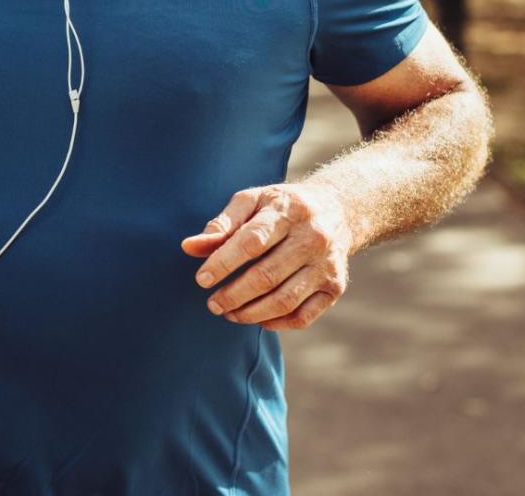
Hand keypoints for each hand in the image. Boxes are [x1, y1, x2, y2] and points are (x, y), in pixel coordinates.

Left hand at [180, 183, 352, 330]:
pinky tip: (257, 318)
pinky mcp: (336, 287)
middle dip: (233, 295)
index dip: (223, 263)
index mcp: (287, 211)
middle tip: (212, 304)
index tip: (201, 279)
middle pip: (267, 275)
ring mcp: (327, 265)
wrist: (336, 210)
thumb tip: (188, 247)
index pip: (252, 242)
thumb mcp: (251, 202)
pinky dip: (277, 323)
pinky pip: (304, 316)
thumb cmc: (281, 206)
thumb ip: (221, 224)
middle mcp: (312, 238)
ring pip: (285, 300)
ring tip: (229, 313)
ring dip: (251, 313)